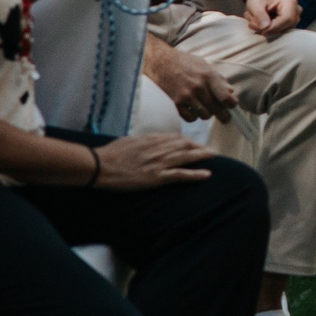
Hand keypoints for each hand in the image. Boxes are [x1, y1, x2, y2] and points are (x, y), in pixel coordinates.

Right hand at [92, 134, 215, 189]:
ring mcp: (159, 163)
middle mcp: (159, 149)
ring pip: (187, 157)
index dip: (188, 141)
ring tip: (214, 157)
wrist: (100, 165)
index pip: (175, 138)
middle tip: (210, 150)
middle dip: (199, 147)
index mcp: (151, 139)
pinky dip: (195, 174)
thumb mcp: (129, 141)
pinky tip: (207, 174)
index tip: (194, 144)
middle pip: (185, 145)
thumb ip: (143, 142)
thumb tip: (149, 143)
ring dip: (202, 156)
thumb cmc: (110, 154)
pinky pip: (181, 175)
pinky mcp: (157, 177)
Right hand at [142, 39, 240, 121]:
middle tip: (224, 116)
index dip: (232, 104)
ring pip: (205, 115)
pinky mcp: (176, 103)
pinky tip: (192, 109)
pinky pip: (191, 118)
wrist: (161, 62)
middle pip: (217, 109)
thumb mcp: (204, 65)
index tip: (232, 106)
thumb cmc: (185, 63)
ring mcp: (186, 96)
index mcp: (209, 76)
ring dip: (206, 114)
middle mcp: (199, 87)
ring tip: (204, 108)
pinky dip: (193, 117)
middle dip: (223, 114)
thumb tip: (231, 92)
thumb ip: (218, 79)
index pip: (226, 97)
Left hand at [244, 0, 301, 37]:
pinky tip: (261, 24)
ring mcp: (295, 18)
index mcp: (290, 1)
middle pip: (285, 26)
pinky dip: (269, 30)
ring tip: (254, 22)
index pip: (286, 19)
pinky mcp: (291, 24)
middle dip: (268, 29)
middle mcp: (296, 10)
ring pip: (282, 31)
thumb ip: (259, 15)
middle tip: (252, 24)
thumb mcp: (255, 4)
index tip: (260, 29)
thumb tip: (265, 28)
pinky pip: (281, 31)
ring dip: (267, 30)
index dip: (273, 27)